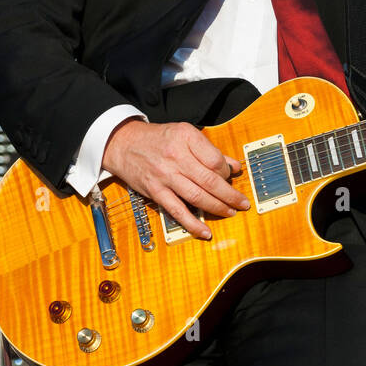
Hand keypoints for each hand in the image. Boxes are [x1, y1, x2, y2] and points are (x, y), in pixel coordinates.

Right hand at [101, 118, 248, 239]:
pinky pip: (177, 211)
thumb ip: (210, 150)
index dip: (227, 172)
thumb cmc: (158, 138)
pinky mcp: (155, 191)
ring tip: (230, 212)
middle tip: (242, 203)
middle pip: (210, 180)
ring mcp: (165, 175)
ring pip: (197, 196)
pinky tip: (205, 231)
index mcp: (186, 137)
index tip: (230, 176)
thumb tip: (234, 166)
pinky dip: (193, 223)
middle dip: (230, 195)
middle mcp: (176, 156)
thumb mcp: (185, 134)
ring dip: (217, 208)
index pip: (215, 160)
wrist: (123, 143)